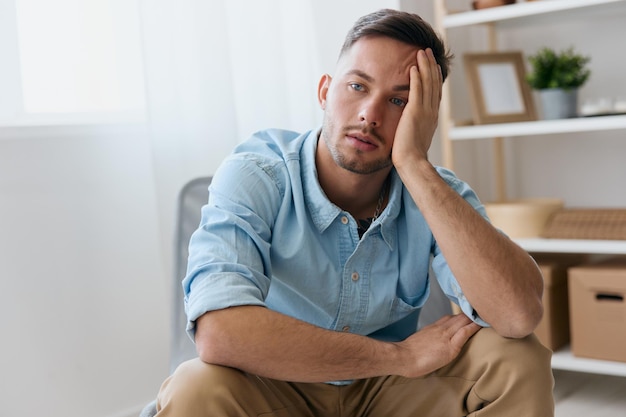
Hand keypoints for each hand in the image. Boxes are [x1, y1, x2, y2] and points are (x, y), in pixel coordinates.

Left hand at [391, 48, 442, 168]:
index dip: (434, 77)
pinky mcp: (415, 113)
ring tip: (421, 52)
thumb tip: (410, 125)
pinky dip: (416, 78)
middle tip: (428, 52)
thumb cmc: (410, 155)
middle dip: (431, 66)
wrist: (412, 162)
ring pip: (427, 83)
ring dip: (425, 66)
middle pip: (434, 83)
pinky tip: (414, 67)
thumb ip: (415, 127)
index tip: (433, 66)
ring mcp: (425, 111)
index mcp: (432, 117)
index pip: (435, 92)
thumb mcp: (415, 137)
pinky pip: (417, 91)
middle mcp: (432, 112)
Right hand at [394, 314, 481, 377]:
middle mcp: (440, 329)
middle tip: (482, 310)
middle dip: (471, 314)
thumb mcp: (418, 341)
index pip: (450, 318)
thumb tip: (432, 343)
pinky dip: (474, 327)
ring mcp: (445, 336)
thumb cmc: (406, 354)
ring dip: (475, 318)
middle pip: (459, 317)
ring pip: (463, 322)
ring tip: (486, 314)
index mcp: (433, 328)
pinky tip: (481, 324)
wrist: (403, 357)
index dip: (461, 316)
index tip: (469, 314)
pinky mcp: (450, 346)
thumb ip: (428, 339)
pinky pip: (464, 333)